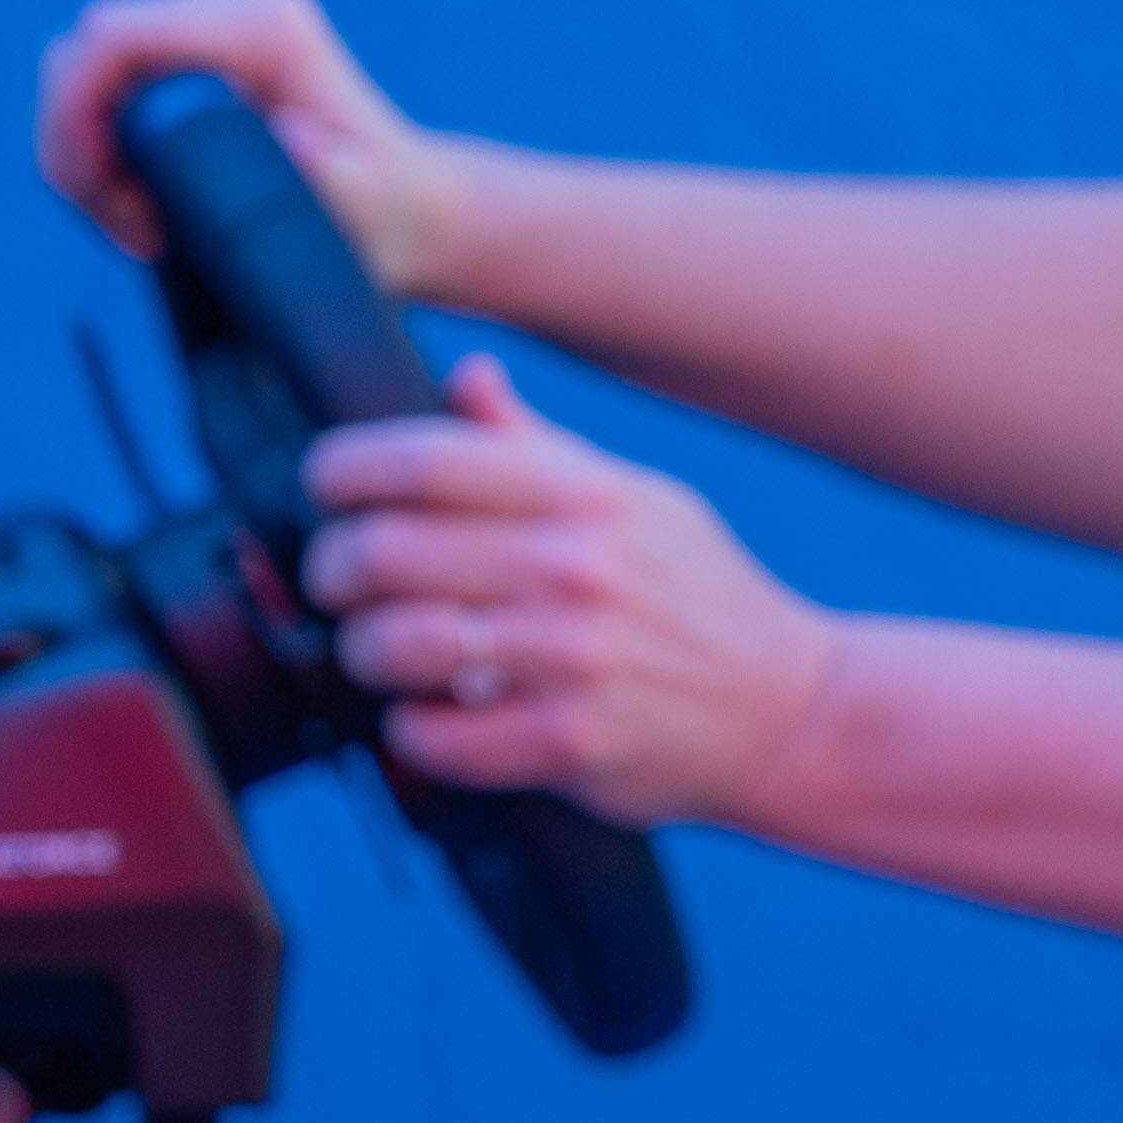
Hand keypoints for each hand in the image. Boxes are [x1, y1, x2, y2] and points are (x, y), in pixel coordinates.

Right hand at [38, 0, 457, 287]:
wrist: (407, 204)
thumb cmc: (383, 213)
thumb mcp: (363, 208)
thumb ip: (328, 176)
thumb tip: (292, 138)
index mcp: (264, 25)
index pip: (114, 37)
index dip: (78, 116)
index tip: (106, 195)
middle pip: (83, 55)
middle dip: (80, 150)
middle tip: (131, 227)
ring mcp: (210, 11)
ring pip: (83, 72)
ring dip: (88, 158)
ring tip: (141, 226)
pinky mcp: (193, 38)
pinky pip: (107, 82)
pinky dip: (103, 147)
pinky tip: (140, 202)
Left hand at [298, 361, 837, 823]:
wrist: (794, 710)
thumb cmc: (702, 600)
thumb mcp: (640, 502)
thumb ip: (539, 450)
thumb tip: (469, 379)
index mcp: (589, 498)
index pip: (425, 460)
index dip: (344, 470)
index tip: (328, 490)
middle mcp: (580, 569)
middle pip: (383, 552)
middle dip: (336, 570)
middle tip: (343, 584)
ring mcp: (574, 659)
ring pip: (392, 645)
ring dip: (365, 653)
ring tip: (385, 653)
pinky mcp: (569, 743)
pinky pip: (434, 736)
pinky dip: (412, 729)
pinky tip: (434, 716)